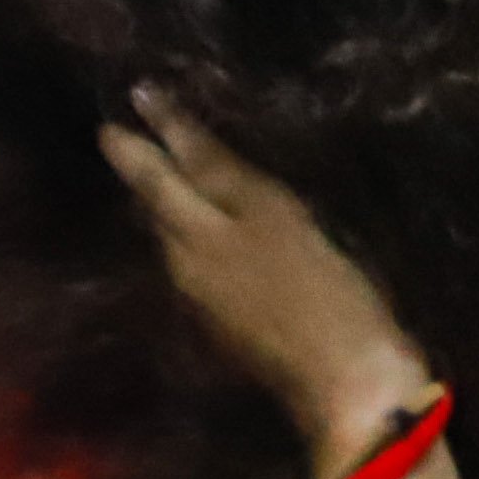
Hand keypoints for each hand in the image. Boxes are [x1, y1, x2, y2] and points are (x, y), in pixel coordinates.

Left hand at [107, 94, 432, 473]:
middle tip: (137, 129)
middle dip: (147, 170)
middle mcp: (186, 268)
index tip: (132, 95)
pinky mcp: (236, 322)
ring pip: (178, 237)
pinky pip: (205, 261)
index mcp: (193, 236)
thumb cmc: (317, 288)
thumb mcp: (273, 215)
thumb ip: (219, 173)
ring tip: (175, 165)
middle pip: (158, 209)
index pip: (155, 175)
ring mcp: (209, 300)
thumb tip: (168, 129)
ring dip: (172, 201)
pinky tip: (224, 223)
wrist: (346, 382)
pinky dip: (204, 231)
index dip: (143, 138)